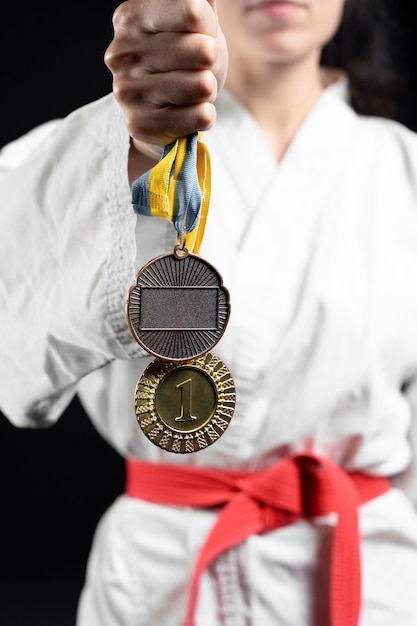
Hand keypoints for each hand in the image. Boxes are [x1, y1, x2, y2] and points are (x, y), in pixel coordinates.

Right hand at [105, 0, 227, 155]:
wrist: (161, 110)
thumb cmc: (181, 60)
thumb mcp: (191, 23)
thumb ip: (199, 5)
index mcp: (132, 18)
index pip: (193, 11)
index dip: (209, 26)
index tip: (201, 34)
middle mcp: (123, 53)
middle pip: (203, 50)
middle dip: (211, 61)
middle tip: (198, 67)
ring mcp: (129, 91)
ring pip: (202, 85)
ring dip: (208, 90)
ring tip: (193, 89)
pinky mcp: (141, 124)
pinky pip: (200, 116)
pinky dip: (205, 115)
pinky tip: (191, 111)